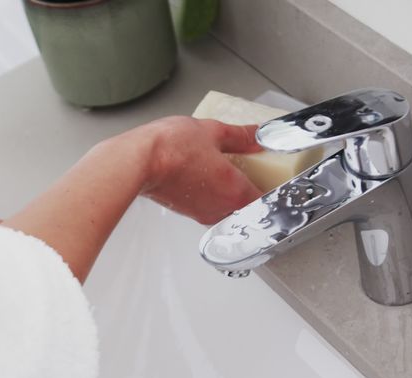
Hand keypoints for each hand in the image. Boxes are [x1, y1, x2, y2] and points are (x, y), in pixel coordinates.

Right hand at [135, 117, 263, 224]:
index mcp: (235, 191)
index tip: (274, 178)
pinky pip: (208, 206)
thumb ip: (241, 136)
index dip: (273, 189)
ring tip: (226, 171)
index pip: (266, 200)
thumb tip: (256, 135)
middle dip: (251, 190)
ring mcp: (202, 212)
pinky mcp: (185, 211)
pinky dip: (211, 194)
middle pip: (247, 207)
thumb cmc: (171, 149)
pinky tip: (204, 175)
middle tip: (252, 172)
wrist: (137, 162)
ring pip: (227, 208)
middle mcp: (220, 209)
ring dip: (230, 194)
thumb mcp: (213, 131)